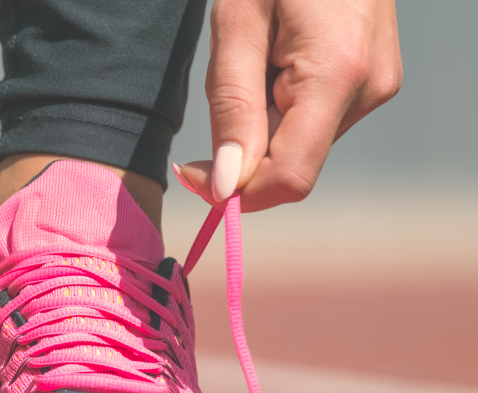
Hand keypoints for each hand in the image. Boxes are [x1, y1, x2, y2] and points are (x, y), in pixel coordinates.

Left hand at [174, 0, 401, 211]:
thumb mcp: (236, 26)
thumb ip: (231, 107)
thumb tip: (225, 185)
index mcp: (338, 76)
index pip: (290, 176)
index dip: (238, 191)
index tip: (191, 174)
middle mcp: (370, 89)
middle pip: (293, 160)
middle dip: (244, 143)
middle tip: (226, 81)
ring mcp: (377, 85)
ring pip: (302, 140)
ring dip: (261, 118)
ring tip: (258, 55)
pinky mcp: (373, 79)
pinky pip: (316, 117)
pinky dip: (281, 102)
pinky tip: (277, 56)